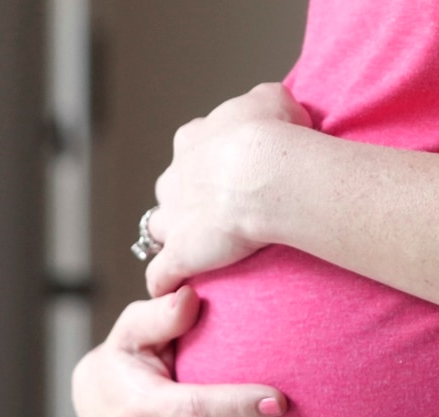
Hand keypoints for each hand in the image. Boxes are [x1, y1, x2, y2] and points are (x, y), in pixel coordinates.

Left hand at [145, 83, 312, 296]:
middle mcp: (175, 178)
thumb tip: (278, 108)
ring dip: (175, 241)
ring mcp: (174, 219)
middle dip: (188, 202)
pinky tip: (180, 293)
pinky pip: (162, 276)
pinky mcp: (180, 255)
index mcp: (193, 141)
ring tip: (199, 256)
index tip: (231, 170)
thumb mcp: (274, 100)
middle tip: (222, 213)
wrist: (263, 171)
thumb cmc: (273, 134)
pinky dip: (167, 284)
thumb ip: (268, 103)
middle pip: (171, 191)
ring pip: (161, 231)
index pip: (190, 148)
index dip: (209, 161)